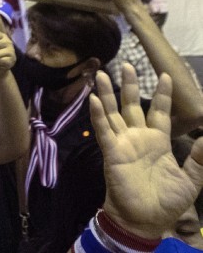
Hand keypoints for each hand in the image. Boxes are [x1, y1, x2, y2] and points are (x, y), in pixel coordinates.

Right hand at [91, 65, 202, 239]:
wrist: (145, 220)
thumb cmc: (167, 202)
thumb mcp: (191, 180)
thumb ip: (200, 159)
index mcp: (158, 141)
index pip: (159, 112)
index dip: (161, 95)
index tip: (165, 76)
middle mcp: (138, 137)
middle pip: (131, 105)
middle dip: (129, 85)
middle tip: (127, 65)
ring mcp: (123, 143)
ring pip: (113, 112)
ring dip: (107, 93)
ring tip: (100, 74)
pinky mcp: (112, 151)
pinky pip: (103, 129)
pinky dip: (97, 114)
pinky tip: (94, 99)